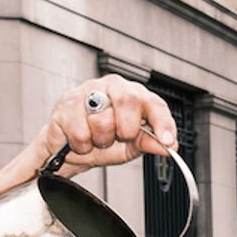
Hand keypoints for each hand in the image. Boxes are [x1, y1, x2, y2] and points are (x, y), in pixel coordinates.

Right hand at [29, 75, 178, 174]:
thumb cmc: (100, 141)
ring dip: (101, 140)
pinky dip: (82, 145)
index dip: (163, 122)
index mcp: (134, 94)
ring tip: (96, 139)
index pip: (154, 103)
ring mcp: (88, 91)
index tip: (168, 141)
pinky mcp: (67, 103)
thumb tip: (170, 145)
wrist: (68, 149)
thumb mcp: (129, 146)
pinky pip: (80, 132)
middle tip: (120, 138)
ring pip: (102, 119)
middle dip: (126, 129)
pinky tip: (81, 140)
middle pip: (129, 100)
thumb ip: (148, 143)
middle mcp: (113, 87)